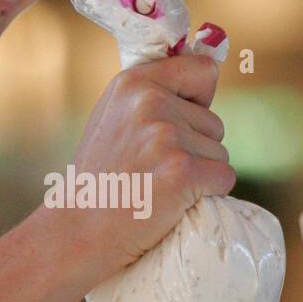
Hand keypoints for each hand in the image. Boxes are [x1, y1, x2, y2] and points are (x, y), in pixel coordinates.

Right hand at [64, 53, 235, 281]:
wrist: (78, 231)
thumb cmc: (101, 178)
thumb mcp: (113, 116)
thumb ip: (151, 94)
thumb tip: (209, 72)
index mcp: (133, 82)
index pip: (204, 71)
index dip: (200, 101)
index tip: (180, 123)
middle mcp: (150, 102)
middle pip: (215, 123)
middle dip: (195, 148)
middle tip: (153, 170)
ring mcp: (166, 136)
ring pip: (220, 153)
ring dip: (199, 174)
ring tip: (157, 186)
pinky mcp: (182, 171)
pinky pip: (224, 178)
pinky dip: (208, 194)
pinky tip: (172, 202)